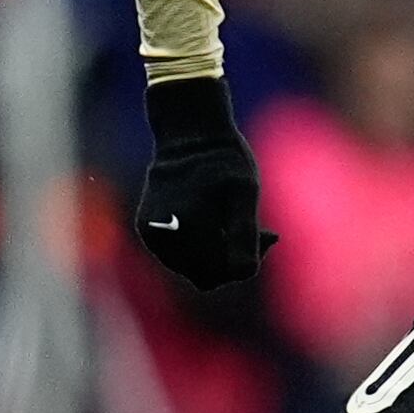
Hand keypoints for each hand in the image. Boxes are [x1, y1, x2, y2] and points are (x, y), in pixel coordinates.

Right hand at [137, 77, 275, 290]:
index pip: (222, 273)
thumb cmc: (225, 162)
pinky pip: (179, 257)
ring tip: (231, 221)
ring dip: (215, 253)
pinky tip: (211, 221)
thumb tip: (245, 272)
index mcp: (189, 228)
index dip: (246, 260)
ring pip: (192, 269)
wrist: (189, 135)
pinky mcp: (148, 233)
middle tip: (257, 229)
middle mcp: (164, 238)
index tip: (265, 234)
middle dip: (232, 258)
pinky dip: (197, 246)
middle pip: (206, 276)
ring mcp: (153, 237)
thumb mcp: (245, 191)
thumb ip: (244, 232)